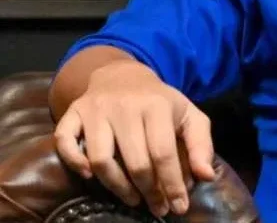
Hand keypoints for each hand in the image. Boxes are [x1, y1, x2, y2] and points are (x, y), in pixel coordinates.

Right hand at [53, 61, 214, 217]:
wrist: (122, 76)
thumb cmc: (160, 103)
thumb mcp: (189, 116)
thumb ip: (201, 145)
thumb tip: (206, 177)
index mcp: (156, 106)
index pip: (163, 153)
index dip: (171, 184)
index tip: (178, 207)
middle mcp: (124, 107)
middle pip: (134, 161)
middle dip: (148, 191)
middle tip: (157, 207)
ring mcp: (95, 110)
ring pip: (100, 159)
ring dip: (116, 186)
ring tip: (132, 198)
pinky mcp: (72, 113)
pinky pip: (64, 142)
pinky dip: (74, 162)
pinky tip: (90, 175)